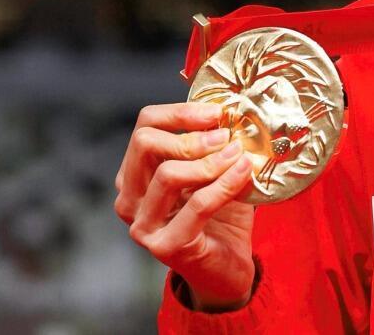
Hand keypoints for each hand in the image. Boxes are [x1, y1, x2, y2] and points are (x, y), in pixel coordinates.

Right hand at [114, 102, 256, 310]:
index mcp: (136, 173)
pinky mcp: (165, 246)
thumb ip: (213, 141)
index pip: (144, 126)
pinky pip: (197, 204)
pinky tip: (244, 171)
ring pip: (168, 174)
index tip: (218, 112)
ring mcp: (143, 225)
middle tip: (226, 135)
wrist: (227, 266)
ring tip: (239, 154)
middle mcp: (129, 198)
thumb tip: (230, 106)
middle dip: (190, 135)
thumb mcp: (214, 170)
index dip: (180, 113)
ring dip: (210, 160)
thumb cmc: (220, 214)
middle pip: (146, 144)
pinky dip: (225, 183)